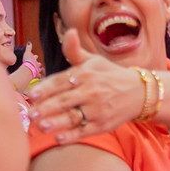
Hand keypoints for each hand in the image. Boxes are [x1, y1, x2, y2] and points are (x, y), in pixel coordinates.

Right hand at [18, 50, 43, 81]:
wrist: (29, 69)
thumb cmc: (27, 61)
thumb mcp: (27, 53)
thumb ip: (28, 48)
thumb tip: (29, 42)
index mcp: (34, 59)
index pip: (35, 57)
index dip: (35, 57)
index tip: (36, 56)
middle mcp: (37, 64)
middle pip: (38, 64)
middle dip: (38, 64)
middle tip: (39, 64)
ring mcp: (37, 70)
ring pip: (39, 69)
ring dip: (40, 70)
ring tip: (41, 70)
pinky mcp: (36, 75)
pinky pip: (39, 76)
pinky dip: (39, 76)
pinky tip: (40, 77)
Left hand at [29, 29, 146, 142]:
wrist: (139, 92)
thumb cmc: (110, 75)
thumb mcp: (93, 60)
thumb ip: (74, 50)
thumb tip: (69, 31)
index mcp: (85, 74)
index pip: (60, 81)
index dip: (45, 88)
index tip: (31, 94)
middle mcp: (91, 91)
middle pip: (64, 100)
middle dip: (46, 107)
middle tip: (30, 114)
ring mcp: (97, 109)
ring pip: (73, 117)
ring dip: (56, 122)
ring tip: (41, 126)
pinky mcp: (102, 125)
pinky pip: (85, 131)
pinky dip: (72, 136)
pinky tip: (58, 139)